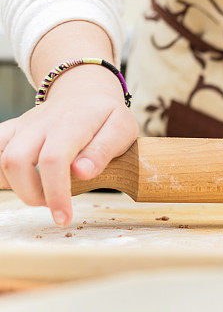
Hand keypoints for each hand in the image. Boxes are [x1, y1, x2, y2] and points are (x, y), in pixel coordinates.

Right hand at [0, 66, 137, 225]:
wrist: (85, 93)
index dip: (55, 193)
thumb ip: (104, 150)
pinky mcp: (13, 130)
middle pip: (16, 160)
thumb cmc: (106, 116)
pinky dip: (0, 172)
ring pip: (0, 157)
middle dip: (31, 194)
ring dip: (15, 185)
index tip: (64, 218)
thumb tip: (82, 172)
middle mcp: (40, 124)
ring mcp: (23, 126)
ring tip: (42, 195)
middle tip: (55, 207)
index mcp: (71, 124)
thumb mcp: (122, 129)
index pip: (53, 160)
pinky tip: (19, 183)